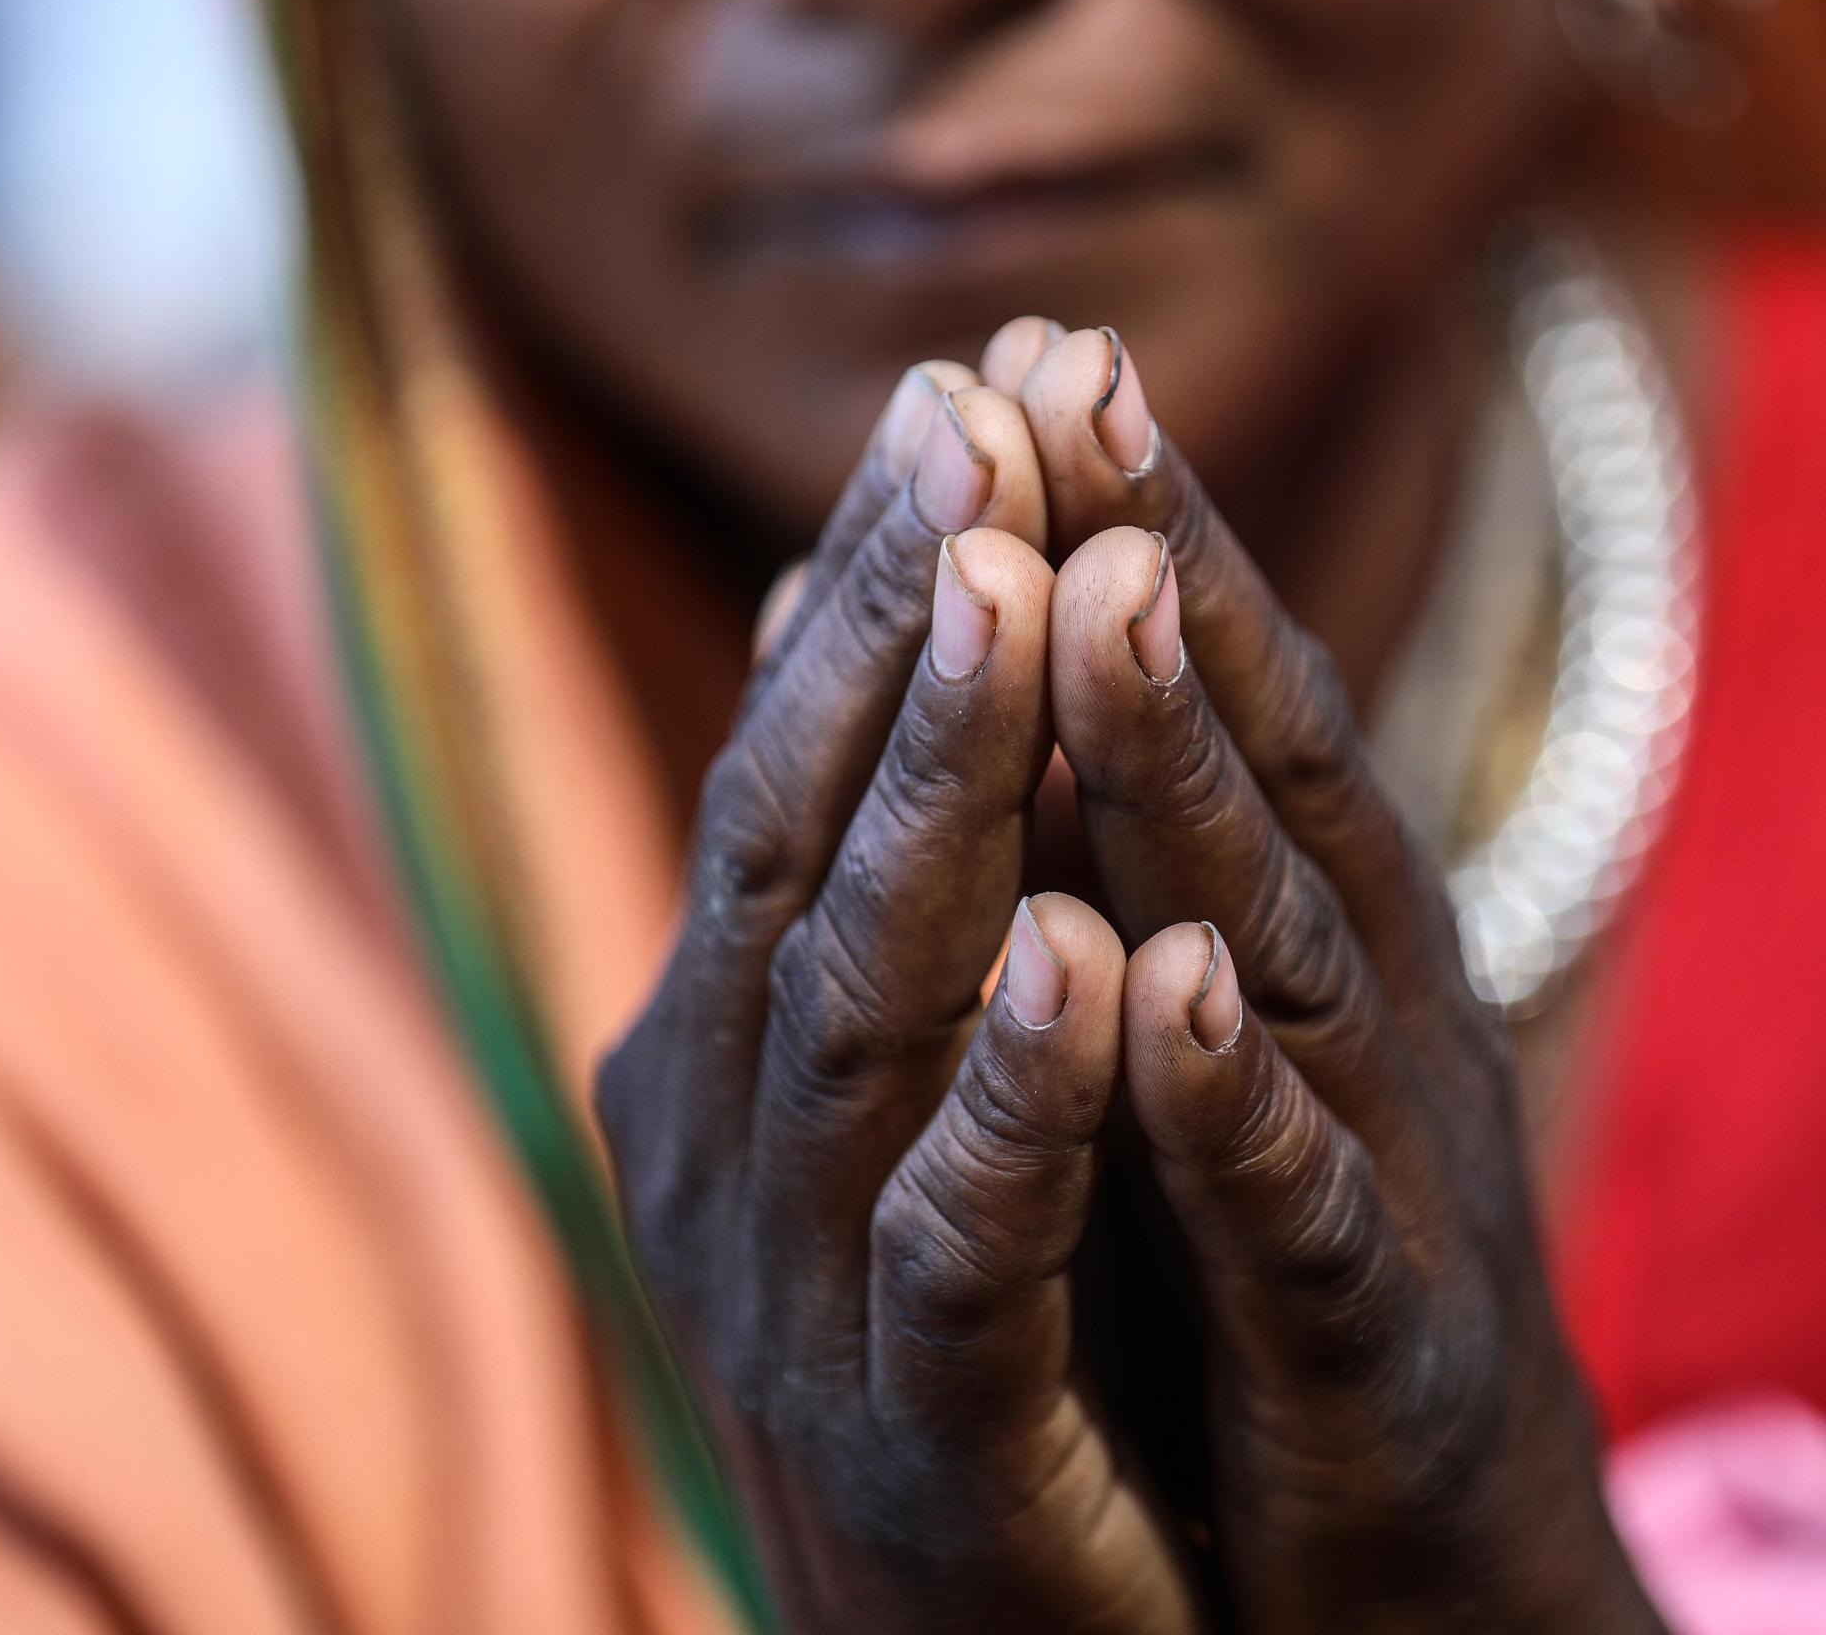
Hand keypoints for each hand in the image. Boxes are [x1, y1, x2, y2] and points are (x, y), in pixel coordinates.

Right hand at [596, 365, 1194, 1633]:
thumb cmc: (965, 1315)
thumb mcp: (896, 1063)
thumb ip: (863, 843)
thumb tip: (809, 586)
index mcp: (731, 1031)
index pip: (793, 757)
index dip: (877, 575)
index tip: (968, 386)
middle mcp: (731, 1133)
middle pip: (802, 833)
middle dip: (897, 624)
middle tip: (970, 421)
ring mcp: (805, 1286)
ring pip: (865, 1003)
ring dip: (947, 793)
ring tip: (1021, 597)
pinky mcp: (924, 1438)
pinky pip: (961, 1243)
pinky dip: (1021, 1098)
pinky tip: (1095, 960)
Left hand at [992, 322, 1660, 1634]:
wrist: (1443, 1592)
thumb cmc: (1291, 1294)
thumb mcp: (1211, 1054)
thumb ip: (1140, 874)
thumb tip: (1015, 677)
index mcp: (1312, 949)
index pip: (1221, 706)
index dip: (1136, 523)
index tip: (1034, 348)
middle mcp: (1366, 1022)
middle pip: (1262, 768)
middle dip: (1160, 567)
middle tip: (1066, 377)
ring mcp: (1386, 1183)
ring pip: (1281, 948)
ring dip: (1189, 774)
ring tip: (1098, 597)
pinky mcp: (1380, 1365)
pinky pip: (1295, 1224)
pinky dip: (1237, 1107)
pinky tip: (1163, 994)